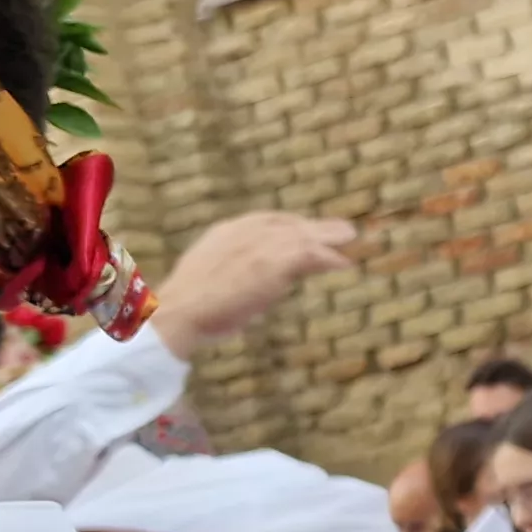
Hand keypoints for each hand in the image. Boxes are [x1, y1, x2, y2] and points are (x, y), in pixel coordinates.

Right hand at [148, 212, 358, 355]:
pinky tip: (344, 264)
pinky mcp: (273, 262)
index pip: (267, 220)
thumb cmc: (188, 306)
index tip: (308, 229)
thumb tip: (249, 284)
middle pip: (290, 224)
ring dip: (331, 237)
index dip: (292, 224)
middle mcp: (244, 232)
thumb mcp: (210, 277)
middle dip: (317, 226)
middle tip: (343, 230)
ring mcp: (260, 246)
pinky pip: (311, 255)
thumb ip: (232, 271)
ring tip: (352, 240)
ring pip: (304, 236)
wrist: (179, 311)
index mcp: (226, 231)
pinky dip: (330, 258)